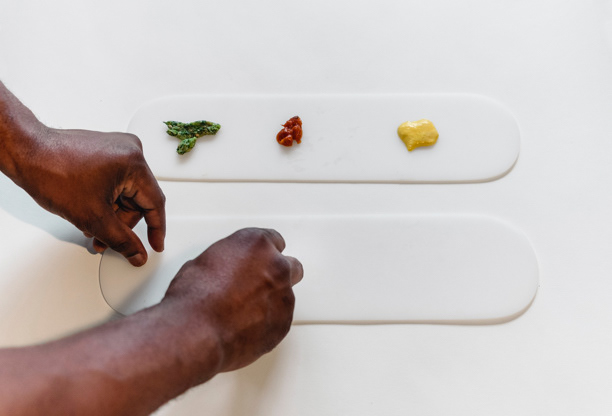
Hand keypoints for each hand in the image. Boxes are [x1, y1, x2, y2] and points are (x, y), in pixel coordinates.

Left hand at [15, 127, 165, 265]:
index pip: (154, 203)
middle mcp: (130, 150)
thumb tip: (136, 253)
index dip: (156, 229)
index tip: (155, 245)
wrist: (25, 153)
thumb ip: (121, 240)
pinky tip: (90, 208)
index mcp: (134, 162)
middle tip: (104, 238)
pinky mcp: (106, 150)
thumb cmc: (51, 172)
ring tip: (90, 224)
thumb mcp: (92, 217)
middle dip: (120, 222)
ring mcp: (118, 148)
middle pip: (138, 199)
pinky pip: (116, 181)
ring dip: (111, 212)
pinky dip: (105, 198)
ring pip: (125, 192)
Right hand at [163, 228, 302, 371]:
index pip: (274, 240)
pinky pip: (280, 320)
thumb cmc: (195, 298)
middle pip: (291, 266)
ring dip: (271, 301)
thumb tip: (222, 271)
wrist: (196, 332)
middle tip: (258, 285)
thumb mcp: (203, 263)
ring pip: (286, 296)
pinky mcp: (283, 323)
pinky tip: (245, 326)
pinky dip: (267, 322)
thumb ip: (226, 261)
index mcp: (256, 244)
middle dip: (278, 274)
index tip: (259, 260)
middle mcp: (276, 267)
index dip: (264, 253)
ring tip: (242, 312)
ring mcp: (284, 296)